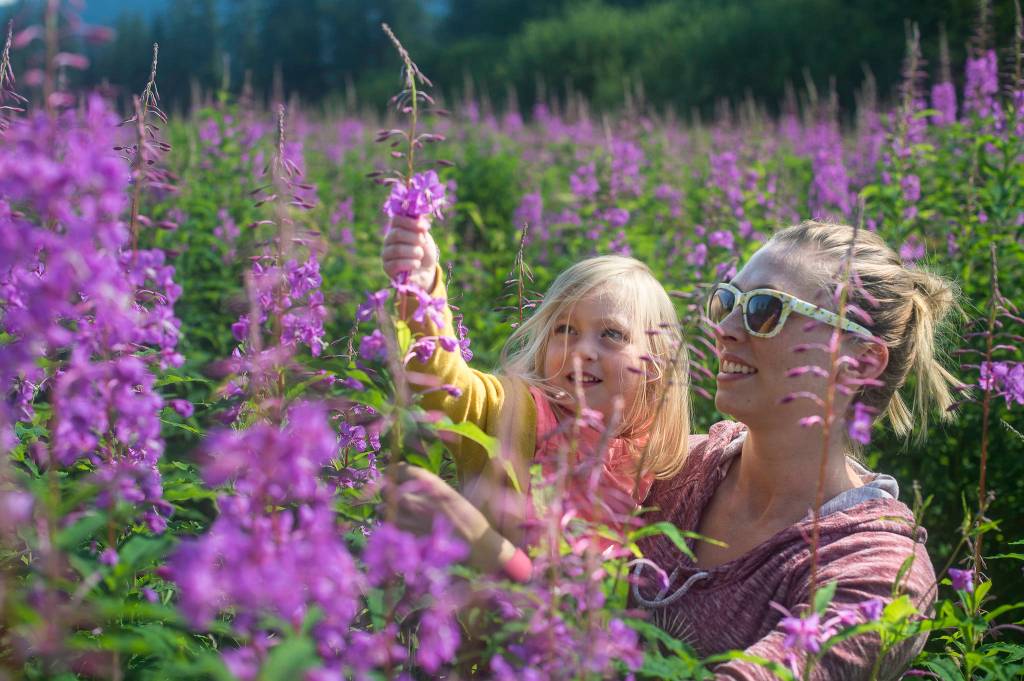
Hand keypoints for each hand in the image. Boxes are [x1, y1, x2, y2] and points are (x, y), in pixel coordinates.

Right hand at [382, 215, 437, 290]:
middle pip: (396, 234)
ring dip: (415, 252)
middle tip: (423, 243)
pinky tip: (416, 264)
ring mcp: (386, 254)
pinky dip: (411, 263)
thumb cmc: (424, 251)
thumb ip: (419, 225)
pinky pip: (397, 264)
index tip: (424, 227)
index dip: (410, 222)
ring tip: (420, 255)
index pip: (396, 219)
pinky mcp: (387, 268)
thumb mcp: (424, 236)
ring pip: (397, 249)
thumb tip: (418, 213)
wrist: (426, 271)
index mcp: (396, 229)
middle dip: (414, 238)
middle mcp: (388, 240)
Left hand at [388, 463, 516, 574]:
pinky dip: (390, 526)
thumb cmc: (470, 517)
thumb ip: (431, 487)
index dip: (396, 471)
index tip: (395, 474)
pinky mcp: (409, 537)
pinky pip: (389, 528)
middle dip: (388, 491)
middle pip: (389, 489)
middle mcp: (419, 499)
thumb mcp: (453, 494)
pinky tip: (398, 526)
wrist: (478, 544)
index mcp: (432, 485)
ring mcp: (412, 520)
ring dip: (386, 509)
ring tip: (394, 512)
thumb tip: (414, 480)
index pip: (403, 470)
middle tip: (392, 494)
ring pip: (384, 509)